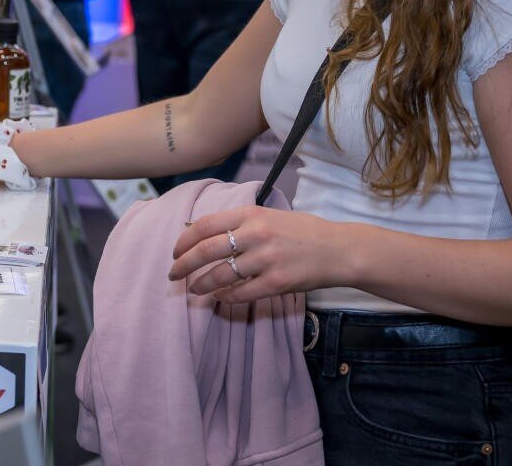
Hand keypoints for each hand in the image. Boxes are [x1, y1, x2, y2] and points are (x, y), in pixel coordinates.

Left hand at [168, 205, 348, 304]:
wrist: (338, 249)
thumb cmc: (301, 231)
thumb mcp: (268, 215)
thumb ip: (238, 222)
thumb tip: (198, 231)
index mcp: (250, 213)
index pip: (204, 225)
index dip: (184, 240)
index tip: (175, 251)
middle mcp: (255, 234)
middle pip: (206, 250)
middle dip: (183, 265)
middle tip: (173, 274)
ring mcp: (266, 259)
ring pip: (221, 275)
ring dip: (201, 284)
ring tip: (193, 289)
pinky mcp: (277, 282)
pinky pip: (241, 293)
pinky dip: (225, 297)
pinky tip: (218, 298)